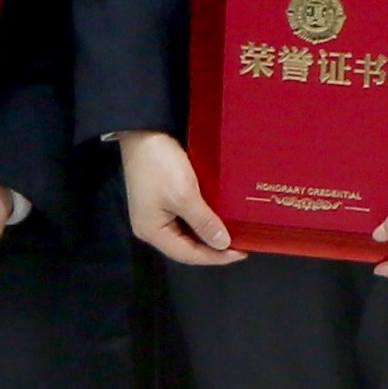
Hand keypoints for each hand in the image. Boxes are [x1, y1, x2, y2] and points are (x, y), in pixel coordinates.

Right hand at [116, 129, 240, 266]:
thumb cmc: (161, 166)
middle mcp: (152, 227)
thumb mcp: (185, 196)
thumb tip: (223, 245)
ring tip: (234, 234)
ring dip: (209, 234)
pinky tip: (219, 218)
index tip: (243, 252)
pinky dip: (203, 220)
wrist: (145, 131)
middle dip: (213, 248)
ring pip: (188, 233)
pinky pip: (186, 218)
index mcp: (152, 232)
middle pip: (187, 246)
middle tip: (242, 245)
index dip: (215, 257)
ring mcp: (157, 213)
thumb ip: (204, 222)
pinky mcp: (163, 199)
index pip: (188, 255)